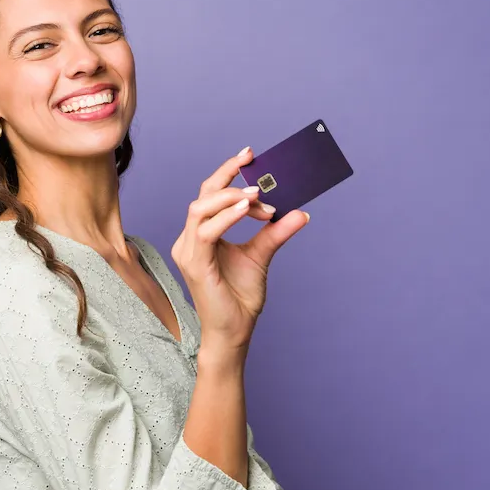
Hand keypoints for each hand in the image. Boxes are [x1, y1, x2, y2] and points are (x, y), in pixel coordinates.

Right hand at [170, 146, 310, 352]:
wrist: (234, 332)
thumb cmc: (240, 299)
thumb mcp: (261, 256)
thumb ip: (275, 232)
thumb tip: (300, 212)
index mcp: (201, 235)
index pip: (210, 195)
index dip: (228, 173)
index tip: (251, 156)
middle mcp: (189, 240)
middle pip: (203, 195)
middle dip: (228, 174)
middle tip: (253, 161)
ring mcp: (189, 251)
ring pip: (201, 208)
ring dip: (230, 196)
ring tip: (258, 193)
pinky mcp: (195, 264)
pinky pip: (206, 231)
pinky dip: (227, 216)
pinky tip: (247, 209)